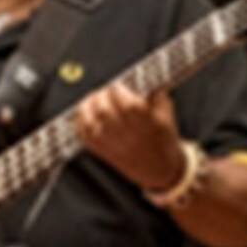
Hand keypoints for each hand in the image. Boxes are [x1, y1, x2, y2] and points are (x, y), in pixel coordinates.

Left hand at [71, 84, 195, 196]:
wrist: (158, 168)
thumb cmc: (162, 138)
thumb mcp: (166, 113)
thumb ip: (155, 93)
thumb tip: (140, 77)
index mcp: (147, 124)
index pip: (127, 103)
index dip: (119, 90)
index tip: (118, 84)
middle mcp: (127, 135)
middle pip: (105, 111)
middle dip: (102, 95)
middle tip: (105, 90)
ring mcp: (111, 144)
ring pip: (90, 122)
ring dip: (87, 106)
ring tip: (92, 98)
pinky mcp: (100, 151)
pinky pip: (83, 134)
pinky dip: (80, 121)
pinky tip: (84, 112)